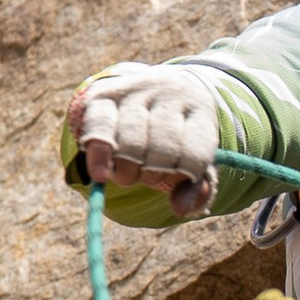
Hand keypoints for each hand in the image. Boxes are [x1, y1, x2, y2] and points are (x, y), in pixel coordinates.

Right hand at [70, 62, 217, 218]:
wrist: (153, 92)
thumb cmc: (178, 137)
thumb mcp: (194, 158)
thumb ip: (195, 187)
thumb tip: (180, 210)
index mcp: (199, 109)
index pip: (195, 152)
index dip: (185, 174)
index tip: (177, 177)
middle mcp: (169, 93)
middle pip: (162, 148)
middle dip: (153, 174)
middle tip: (146, 176)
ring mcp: (136, 90)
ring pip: (131, 141)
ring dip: (128, 170)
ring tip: (127, 174)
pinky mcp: (104, 94)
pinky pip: (100, 128)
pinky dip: (100, 156)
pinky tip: (100, 175)